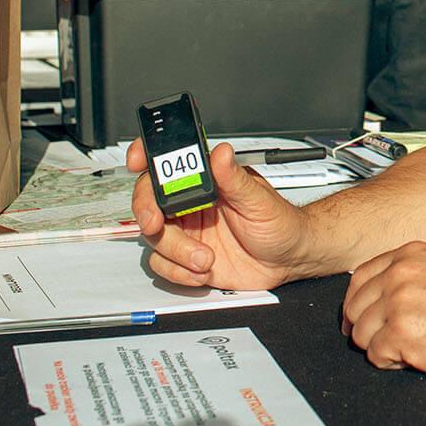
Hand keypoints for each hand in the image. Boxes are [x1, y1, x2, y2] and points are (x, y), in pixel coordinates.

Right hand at [129, 140, 302, 289]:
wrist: (289, 259)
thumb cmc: (279, 222)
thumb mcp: (258, 199)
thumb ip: (235, 178)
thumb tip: (221, 153)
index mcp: (207, 181)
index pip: (169, 163)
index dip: (146, 156)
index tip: (136, 161)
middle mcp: (191, 204)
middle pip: (149, 200)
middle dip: (147, 211)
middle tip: (156, 223)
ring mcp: (187, 231)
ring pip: (154, 236)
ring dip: (176, 251)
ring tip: (206, 259)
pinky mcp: (186, 258)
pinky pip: (163, 265)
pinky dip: (179, 272)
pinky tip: (204, 270)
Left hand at [341, 241, 425, 379]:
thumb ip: (411, 276)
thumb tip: (380, 296)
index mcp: (411, 254)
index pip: (360, 278)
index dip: (360, 303)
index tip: (364, 317)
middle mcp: (401, 273)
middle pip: (354, 307)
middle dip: (368, 328)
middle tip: (389, 338)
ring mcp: (400, 302)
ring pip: (360, 334)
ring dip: (381, 347)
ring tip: (411, 347)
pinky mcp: (403, 334)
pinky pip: (375, 356)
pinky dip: (392, 363)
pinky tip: (417, 356)